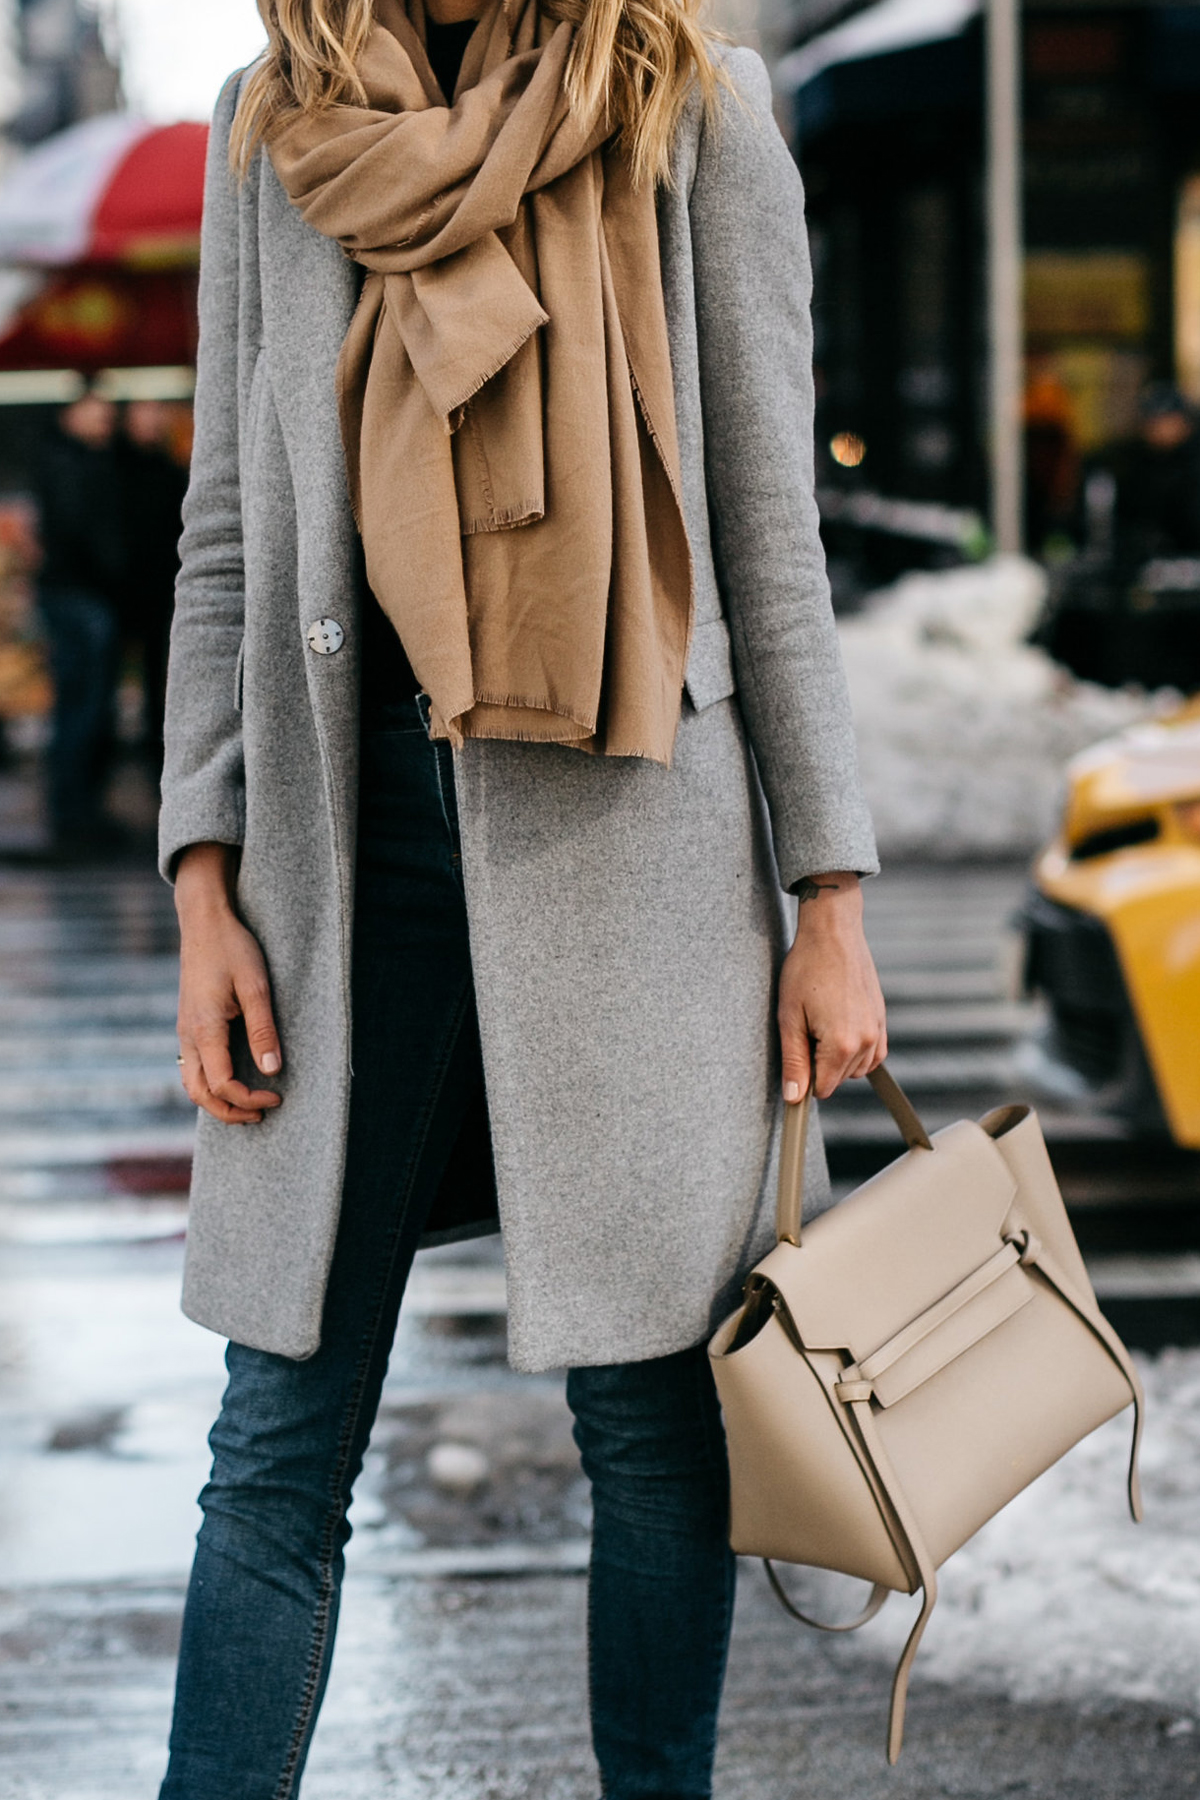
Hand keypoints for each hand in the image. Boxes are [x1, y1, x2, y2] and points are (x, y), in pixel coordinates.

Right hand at [175, 842, 283, 1125]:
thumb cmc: (233, 948)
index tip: (277, 1095)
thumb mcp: (256, 986)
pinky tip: (233, 1079)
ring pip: (191, 1083)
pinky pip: (192, 1067)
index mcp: (204, 1029)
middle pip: (200, 1094)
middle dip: (230, 1111)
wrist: (204, 921)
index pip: (222, 1084)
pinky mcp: (188, 1024)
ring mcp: (184, 1031)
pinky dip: (209, 1084)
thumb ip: (263, 1029)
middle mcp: (188, 1035)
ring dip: (217, 1100)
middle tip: (263, 1113)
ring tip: (249, 1104)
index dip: (249, 1098)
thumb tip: (272, 1071)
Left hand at [777, 871, 886, 1101]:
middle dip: (819, 1064)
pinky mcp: (882, 1019)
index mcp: (842, 1045)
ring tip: (821, 1023)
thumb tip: (794, 1098)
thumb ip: (794, 1061)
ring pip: (857, 1069)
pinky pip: (874, 1054)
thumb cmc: (806, 970)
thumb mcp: (790, 1017)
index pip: (823, 1089)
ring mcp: (878, 1030)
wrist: (833, 933)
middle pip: (839, 1080)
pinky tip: (839, 1028)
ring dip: (838, 1059)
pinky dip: (857, 1051)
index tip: (795, 1053)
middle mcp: (867, 1041)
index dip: (804, 1076)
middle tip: (806, 1028)